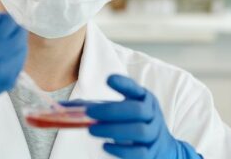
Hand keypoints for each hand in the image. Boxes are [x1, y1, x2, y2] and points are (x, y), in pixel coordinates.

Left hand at [85, 75, 201, 158]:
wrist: (163, 147)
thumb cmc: (137, 124)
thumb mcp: (126, 110)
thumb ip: (102, 107)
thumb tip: (67, 108)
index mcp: (145, 99)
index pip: (136, 89)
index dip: (123, 84)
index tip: (108, 79)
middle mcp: (152, 114)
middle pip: (137, 111)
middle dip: (112, 111)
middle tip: (90, 113)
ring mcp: (153, 134)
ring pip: (139, 131)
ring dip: (113, 129)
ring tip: (92, 130)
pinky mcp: (150, 152)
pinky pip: (138, 152)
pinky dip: (120, 149)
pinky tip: (105, 146)